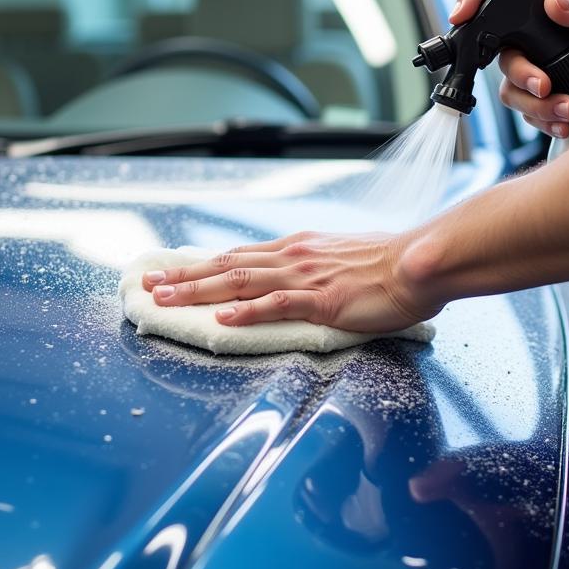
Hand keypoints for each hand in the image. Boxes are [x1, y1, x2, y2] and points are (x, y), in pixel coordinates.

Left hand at [141, 231, 440, 330]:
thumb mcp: (342, 258)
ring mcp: (305, 277)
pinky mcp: (322, 300)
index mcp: (297, 248)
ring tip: (166, 299)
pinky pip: (277, 305)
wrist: (419, 263)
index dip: (200, 264)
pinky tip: (222, 319)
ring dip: (199, 291)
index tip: (170, 271)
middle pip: (227, 266)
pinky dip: (246, 312)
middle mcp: (293, 257)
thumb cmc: (388, 264)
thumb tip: (297, 278)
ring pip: (240, 282)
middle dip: (183, 276)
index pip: (237, 255)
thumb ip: (315, 267)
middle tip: (148, 285)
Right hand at [450, 0, 568, 137]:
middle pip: (497, 46)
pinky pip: (526, 109)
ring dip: (534, 104)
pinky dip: (543, 120)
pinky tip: (565, 122)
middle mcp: (533, 24)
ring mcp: (535, 58)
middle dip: (520, 74)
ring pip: (510, 85)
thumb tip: (556, 5)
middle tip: (545, 87)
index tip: (463, 15)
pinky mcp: (542, 89)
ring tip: (568, 111)